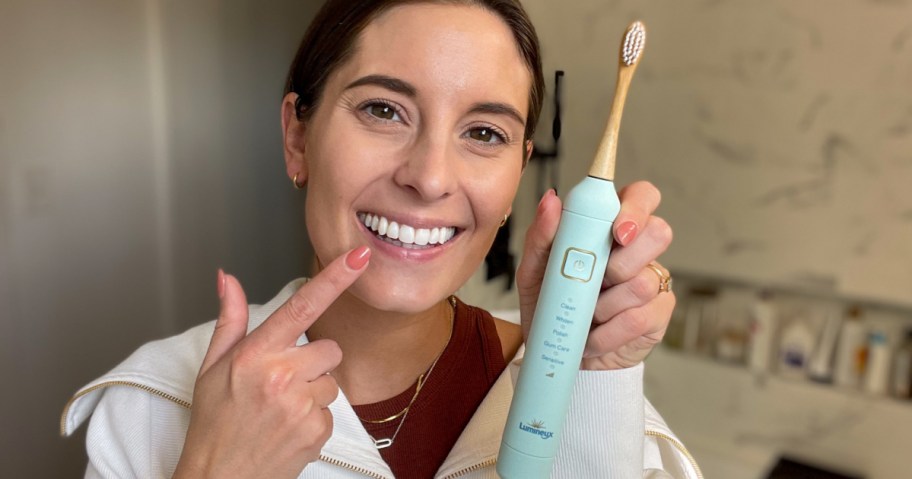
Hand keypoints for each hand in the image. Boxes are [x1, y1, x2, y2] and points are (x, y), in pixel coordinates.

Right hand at [173, 247, 370, 478]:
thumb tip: (227, 278)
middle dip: (314, 362)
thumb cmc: (213, 422)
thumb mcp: (212, 367)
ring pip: (331, 382)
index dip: (335, 278)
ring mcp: (301, 406)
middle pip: (329, 349)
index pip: (302, 306)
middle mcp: (281, 376)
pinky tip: (287, 428)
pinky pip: (330, 412)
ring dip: (313, 392)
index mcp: (256, 354)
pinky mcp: (316, 431)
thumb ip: (230, 319)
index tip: (359, 256)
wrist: (218, 478)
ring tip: (280, 409)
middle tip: (282, 382)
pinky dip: (313, 419)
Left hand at [516, 182, 674, 370]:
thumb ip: (541, 236)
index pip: (642, 197)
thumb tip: (551, 202)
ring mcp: (653, 282)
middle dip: (622, 261)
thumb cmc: (551, 305)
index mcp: (610, 228)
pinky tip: (593, 336)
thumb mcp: (535, 271)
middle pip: (659, 233)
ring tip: (586, 314)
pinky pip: (639, 318)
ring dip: (605, 304)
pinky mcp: (657, 316)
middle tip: (598, 280)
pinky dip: (608, 332)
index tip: (617, 231)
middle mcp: (637, 250)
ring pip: (643, 282)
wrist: (558, 353)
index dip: (637, 208)